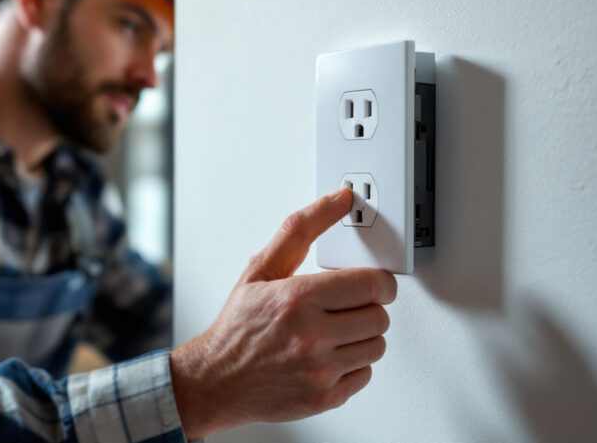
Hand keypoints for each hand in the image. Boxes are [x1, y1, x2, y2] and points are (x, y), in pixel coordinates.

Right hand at [170, 188, 396, 438]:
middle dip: (368, 306)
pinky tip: (330, 354)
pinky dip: (353, 364)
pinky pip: (366, 374)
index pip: (371, 284)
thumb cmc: (238, 326)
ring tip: (336, 330)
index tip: (372, 282)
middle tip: (347, 306)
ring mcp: (320, 370)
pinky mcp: (325, 396)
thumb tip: (338, 199)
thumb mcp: (261, 268)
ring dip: (363, 335)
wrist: (216, 379)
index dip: (379, 281)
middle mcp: (311, 336)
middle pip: (379, 315)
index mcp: (297, 298)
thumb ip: (301, 229)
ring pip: (377, 345)